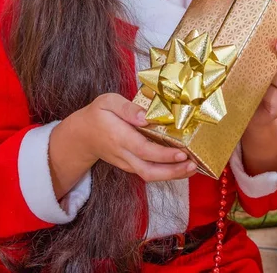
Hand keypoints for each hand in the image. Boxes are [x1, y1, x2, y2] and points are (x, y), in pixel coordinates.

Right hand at [77, 93, 197, 181]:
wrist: (82, 135)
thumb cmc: (97, 114)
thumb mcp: (108, 102)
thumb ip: (127, 108)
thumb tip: (146, 116)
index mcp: (119, 136)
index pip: (143, 149)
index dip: (164, 154)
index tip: (182, 153)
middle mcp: (124, 154)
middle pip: (149, 170)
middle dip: (173, 171)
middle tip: (193, 164)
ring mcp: (126, 163)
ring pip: (150, 175)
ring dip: (173, 175)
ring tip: (193, 168)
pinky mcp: (130, 166)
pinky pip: (148, 172)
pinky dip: (166, 172)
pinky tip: (181, 166)